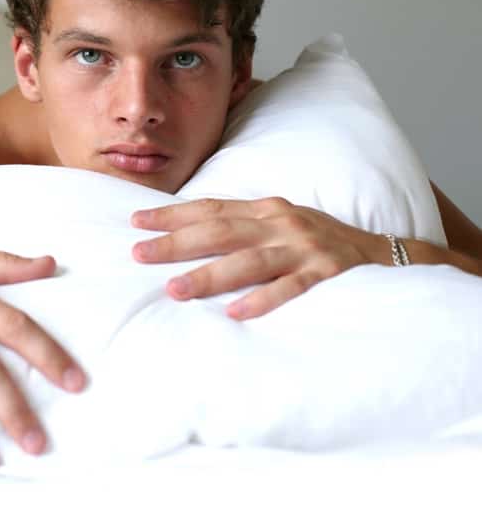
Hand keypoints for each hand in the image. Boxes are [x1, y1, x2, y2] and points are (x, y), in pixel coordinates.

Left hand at [130, 197, 390, 319]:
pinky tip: (235, 313)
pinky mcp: (328, 277)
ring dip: (209, 275)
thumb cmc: (319, 244)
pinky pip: (291, 289)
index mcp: (266, 210)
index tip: (136, 221)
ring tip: (174, 289)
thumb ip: (240, 228)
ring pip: (249, 261)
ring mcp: (305, 250)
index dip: (173, 214)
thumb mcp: (278, 226)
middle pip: (220, 232)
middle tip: (139, 254)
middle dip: (177, 243)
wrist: (386, 256)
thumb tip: (185, 237)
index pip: (211, 209)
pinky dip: (263, 300)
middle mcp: (281, 225)